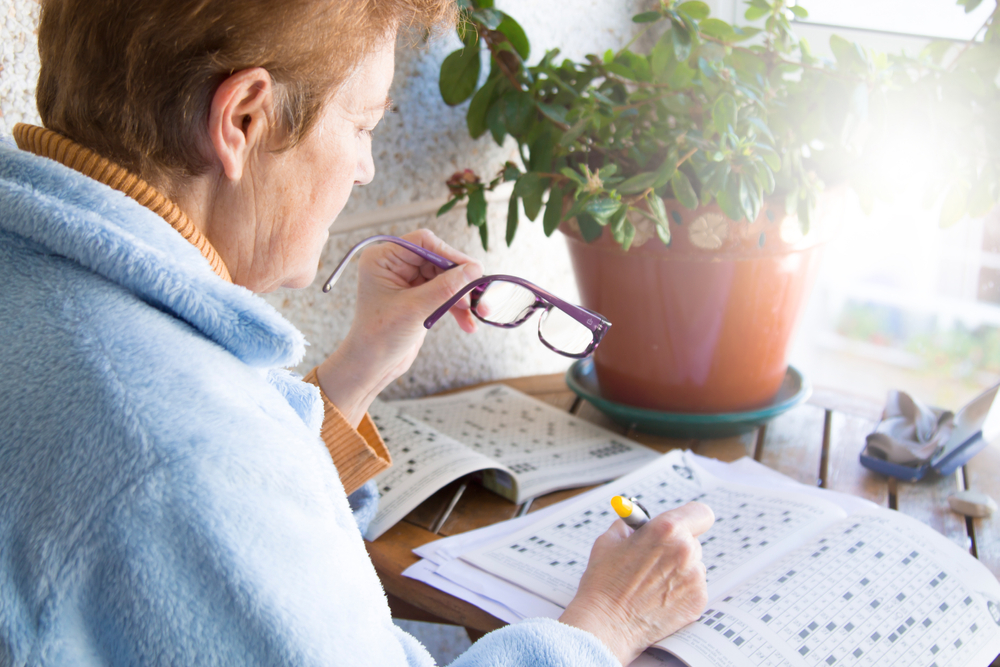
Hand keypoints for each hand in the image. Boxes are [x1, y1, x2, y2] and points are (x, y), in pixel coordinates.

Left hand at [316, 230, 482, 425]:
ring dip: (460, 297)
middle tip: (476, 296)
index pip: (424, 242)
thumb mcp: (415, 309)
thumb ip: (446, 287)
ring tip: (474, 314)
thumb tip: (474, 268)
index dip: (450, 254)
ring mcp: (407, 281)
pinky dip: (456, 307)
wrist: (371, 366)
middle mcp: (394, 265)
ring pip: (445, 279)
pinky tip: (467, 323)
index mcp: (383, 258)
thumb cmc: (380, 336)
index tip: (472, 269)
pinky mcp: (417, 297)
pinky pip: (444, 294)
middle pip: (438, 260)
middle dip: (458, 280)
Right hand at [558, 502, 714, 665]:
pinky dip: (680, 590)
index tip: (683, 523)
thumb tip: (640, 520)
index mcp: (666, 529)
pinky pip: (694, 587)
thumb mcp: (610, 540)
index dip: (690, 518)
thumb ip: (632, 525)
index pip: (700, 513)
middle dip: (676, 546)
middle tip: (654, 558)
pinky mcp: (698, 601)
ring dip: (679, 569)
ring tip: (651, 582)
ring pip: (693, 565)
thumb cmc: (604, 582)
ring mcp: (695, 578)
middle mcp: (686, 551)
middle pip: (693, 540)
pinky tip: (658, 597)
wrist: (605, 623)